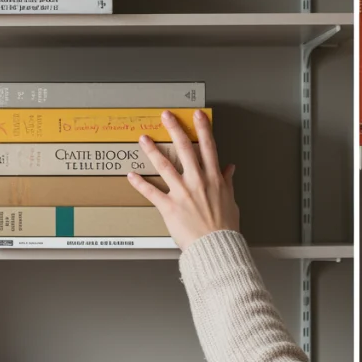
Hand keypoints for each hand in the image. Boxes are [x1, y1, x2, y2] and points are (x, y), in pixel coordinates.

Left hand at [128, 110, 238, 247]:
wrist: (216, 246)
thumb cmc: (224, 227)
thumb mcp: (230, 201)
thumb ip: (227, 183)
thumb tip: (230, 169)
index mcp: (214, 178)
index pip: (209, 147)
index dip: (203, 128)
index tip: (197, 115)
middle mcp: (197, 181)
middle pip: (185, 148)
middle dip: (175, 129)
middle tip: (166, 116)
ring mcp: (182, 192)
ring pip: (165, 165)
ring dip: (152, 150)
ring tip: (143, 138)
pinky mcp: (169, 206)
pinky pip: (151, 192)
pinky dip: (139, 183)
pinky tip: (131, 175)